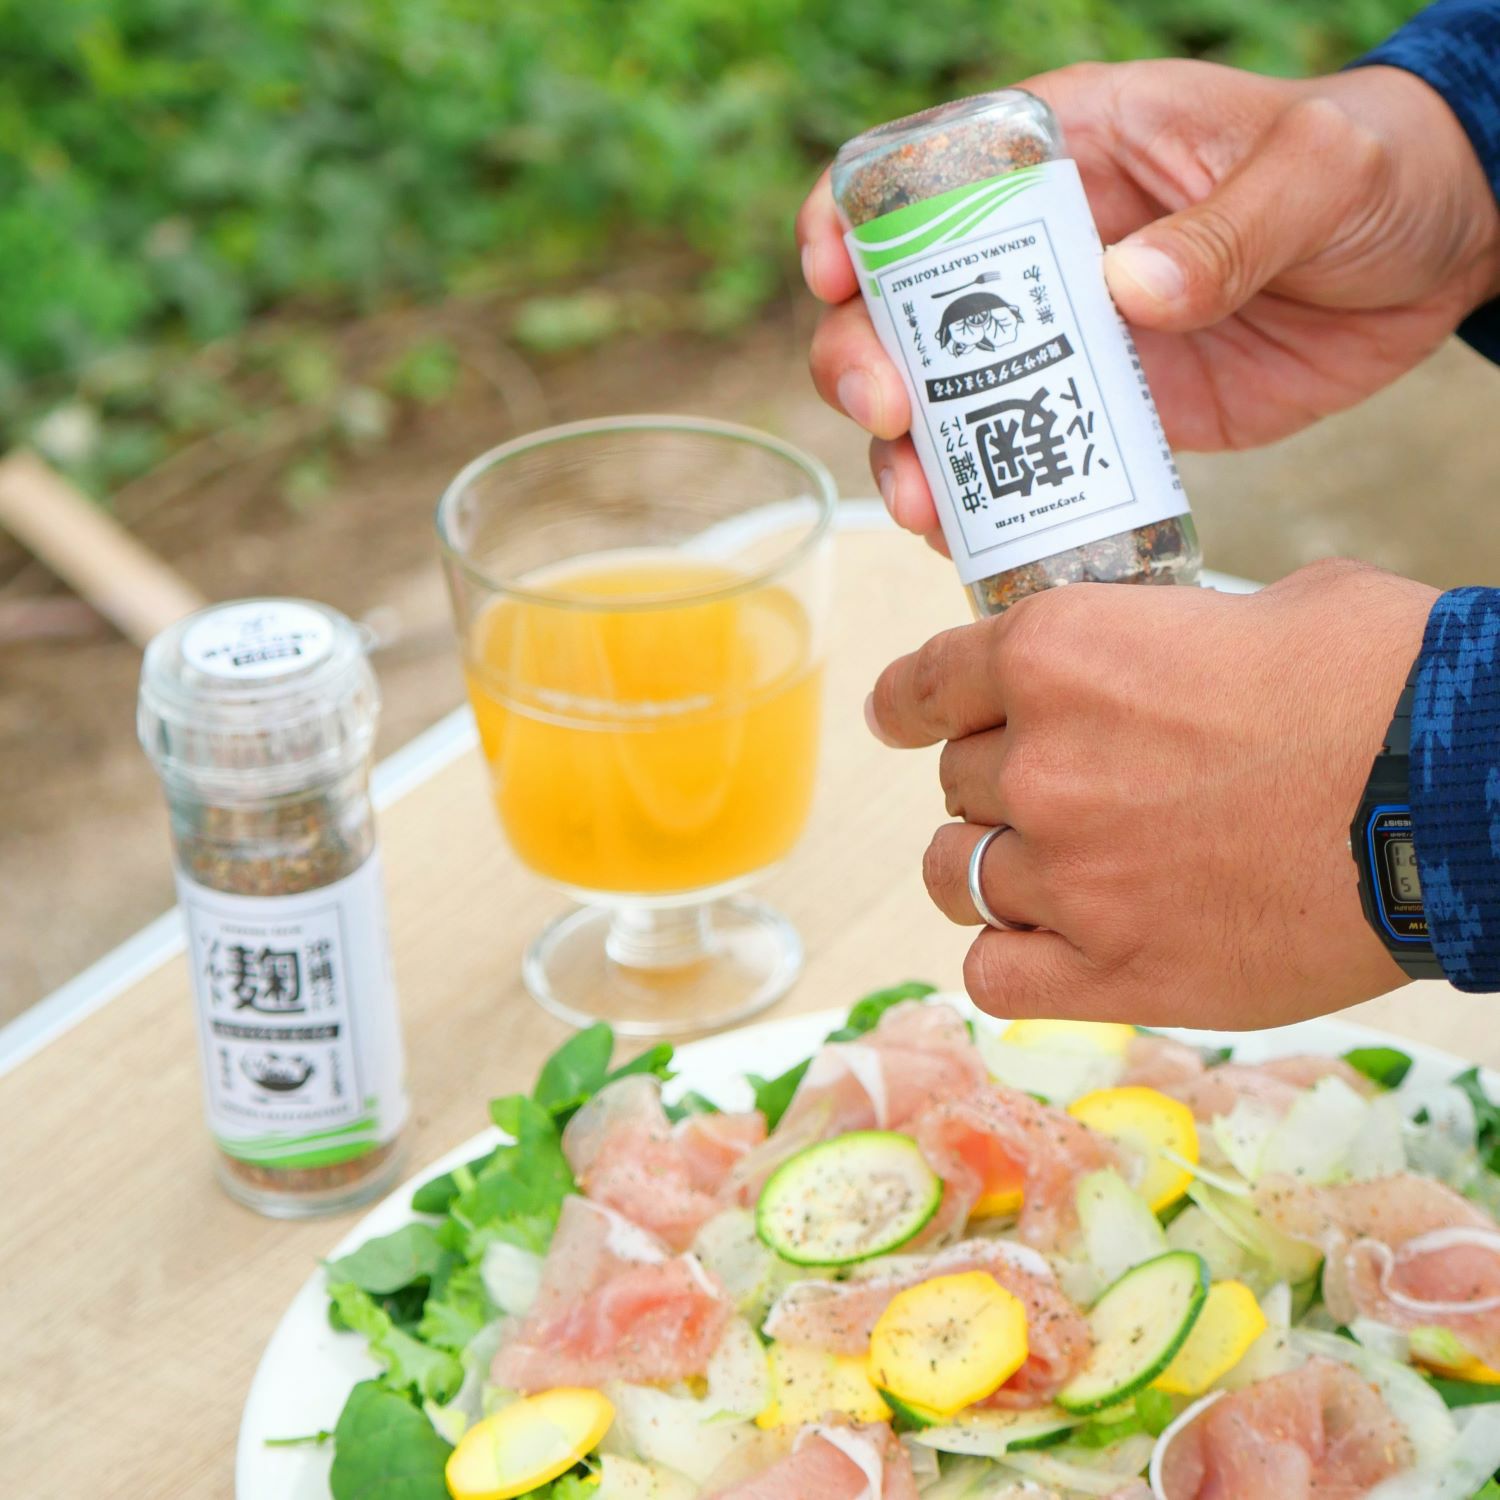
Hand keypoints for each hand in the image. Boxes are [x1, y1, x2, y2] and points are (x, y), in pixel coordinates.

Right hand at [799, 60, 1499, 548]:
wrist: (1434, 254)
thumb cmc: (1372, 166)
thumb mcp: (1316, 168)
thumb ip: (1228, 225)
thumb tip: (1127, 293)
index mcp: (1065, 152)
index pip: (917, 171)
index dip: (848, 221)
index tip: (834, 280)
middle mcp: (1039, 251)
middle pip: (898, 305)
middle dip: (863, 362)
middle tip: (889, 414)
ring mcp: (1061, 339)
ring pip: (939, 398)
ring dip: (909, 453)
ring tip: (925, 504)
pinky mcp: (1099, 412)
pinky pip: (1016, 458)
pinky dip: (982, 501)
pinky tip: (972, 536)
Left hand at [866, 560, 1438, 1027]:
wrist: (1463, 794)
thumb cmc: (1381, 681)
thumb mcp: (1254, 610)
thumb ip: (1155, 642)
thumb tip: (1147, 663)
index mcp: (1058, 653)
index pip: (928, 683)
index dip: (909, 701)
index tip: (900, 715)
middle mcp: (1040, 765)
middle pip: (955, 783)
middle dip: (996, 782)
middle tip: (1066, 789)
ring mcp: (1071, 876)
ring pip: (956, 876)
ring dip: (989, 868)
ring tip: (1050, 869)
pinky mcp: (1116, 972)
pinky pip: (995, 975)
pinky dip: (1012, 959)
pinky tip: (1056, 944)